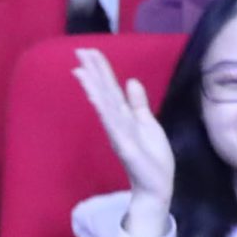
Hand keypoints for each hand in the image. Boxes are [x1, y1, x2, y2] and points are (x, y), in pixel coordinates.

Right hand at [71, 48, 174, 216]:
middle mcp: (116, 121)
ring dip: (92, 87)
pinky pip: (111, 123)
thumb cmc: (152, 157)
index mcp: (123, 115)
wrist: (157, 185)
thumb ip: (138, 103)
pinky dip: (102, 109)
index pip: (110, 88)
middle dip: (93, 71)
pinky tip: (95, 96)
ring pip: (103, 105)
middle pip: (103, 91)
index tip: (89, 51)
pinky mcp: (123, 144)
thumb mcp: (148, 123)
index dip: (101, 69)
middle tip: (79, 50)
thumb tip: (131, 81)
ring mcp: (118, 132)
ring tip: (80, 69)